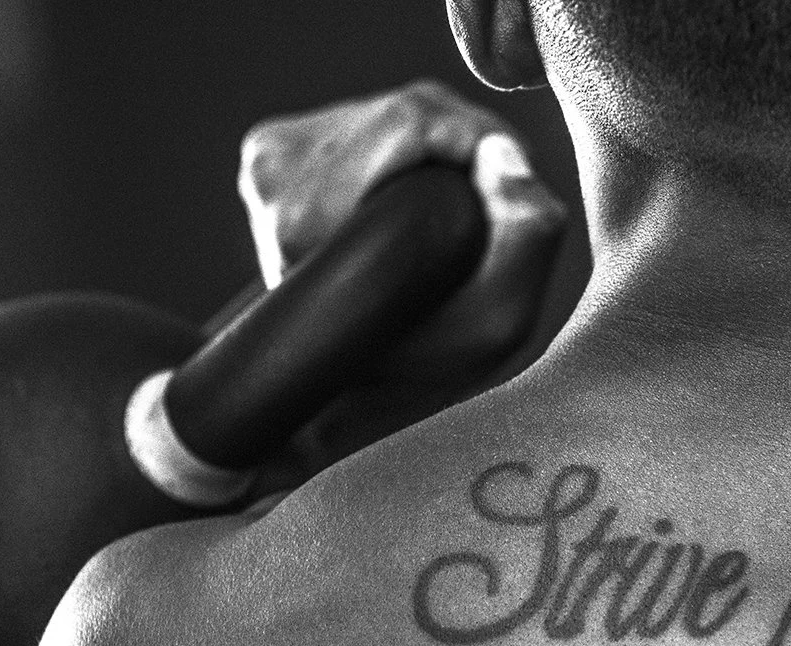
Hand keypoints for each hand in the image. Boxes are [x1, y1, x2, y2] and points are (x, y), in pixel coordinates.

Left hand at [238, 79, 566, 395]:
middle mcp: (271, 181)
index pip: (413, 121)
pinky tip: (410, 200)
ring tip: (448, 215)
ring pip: (388, 108)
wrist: (346, 392)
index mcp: (304, 219)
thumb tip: (505, 153)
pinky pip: (365, 115)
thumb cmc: (424, 361)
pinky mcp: (270, 150)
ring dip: (436, 148)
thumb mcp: (497, 321)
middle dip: (462, 145)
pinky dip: (404, 148)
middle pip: (403, 108)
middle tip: (483, 212)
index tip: (506, 193)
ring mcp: (266, 162)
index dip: (482, 143)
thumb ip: (524, 236)